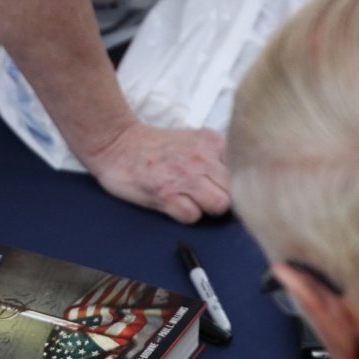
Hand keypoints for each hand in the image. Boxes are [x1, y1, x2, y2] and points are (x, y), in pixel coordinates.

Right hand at [87, 120, 229, 222]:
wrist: (116, 143)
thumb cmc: (155, 148)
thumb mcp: (193, 142)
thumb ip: (217, 158)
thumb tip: (238, 183)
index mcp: (211, 142)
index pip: (242, 171)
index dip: (236, 184)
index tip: (223, 188)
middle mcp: (201, 157)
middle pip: (234, 191)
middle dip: (225, 200)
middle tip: (206, 198)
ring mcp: (184, 176)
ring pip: (219, 204)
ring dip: (207, 209)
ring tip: (191, 201)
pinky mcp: (166, 193)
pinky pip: (192, 216)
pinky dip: (186, 216)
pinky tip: (174, 204)